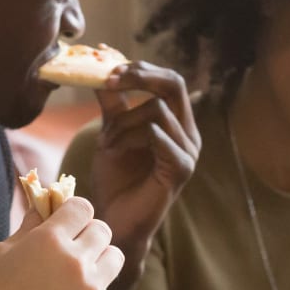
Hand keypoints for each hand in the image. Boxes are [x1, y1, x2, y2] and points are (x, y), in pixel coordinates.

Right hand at [0, 198, 124, 289]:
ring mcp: (90, 288)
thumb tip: (42, 208)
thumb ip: (27, 228)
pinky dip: (93, 289)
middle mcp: (75, 260)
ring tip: (79, 268)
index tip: (66, 220)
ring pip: (114, 256)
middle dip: (87, 232)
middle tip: (72, 245)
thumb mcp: (1, 254)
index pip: (82, 207)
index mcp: (49, 240)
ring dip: (99, 257)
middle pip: (102, 229)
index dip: (73, 211)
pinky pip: (105, 289)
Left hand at [87, 61, 200, 254]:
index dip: (141, 68)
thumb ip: (112, 102)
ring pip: (158, 111)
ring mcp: (188, 153)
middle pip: (174, 85)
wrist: (114, 221)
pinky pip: (159, 137)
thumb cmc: (116, 180)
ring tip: (104, 142)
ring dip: (123, 121)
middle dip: (140, 77)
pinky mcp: (181, 170)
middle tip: (110, 80)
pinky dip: (132, 136)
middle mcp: (189, 134)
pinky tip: (113, 150)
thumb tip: (101, 67)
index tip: (107, 67)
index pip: (168, 80)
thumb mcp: (112, 132)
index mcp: (177, 123)